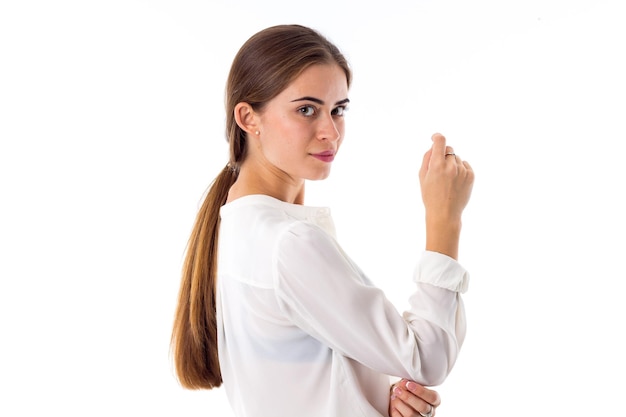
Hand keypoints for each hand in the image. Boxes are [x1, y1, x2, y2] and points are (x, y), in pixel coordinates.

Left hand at [389, 379, 440, 416]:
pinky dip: (396, 412)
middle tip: (398, 390)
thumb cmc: (410, 391)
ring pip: (411, 414)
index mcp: (434, 401)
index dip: (420, 391)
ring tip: (394, 396)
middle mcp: (430, 412)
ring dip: (400, 404)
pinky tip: (393, 406)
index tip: (409, 384)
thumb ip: (410, 384)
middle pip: (422, 407)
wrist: (402, 399)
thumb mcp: (412, 385)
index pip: (432, 397)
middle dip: (408, 397)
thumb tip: (404, 384)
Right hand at [419, 133, 473, 258]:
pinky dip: (460, 169)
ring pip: (457, 158)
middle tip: (439, 170)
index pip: (440, 141)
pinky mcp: (471, 175)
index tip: (435, 138)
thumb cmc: (430, 195)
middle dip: (443, 155)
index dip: (437, 137)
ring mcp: (462, 170)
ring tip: (447, 180)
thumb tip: (434, 146)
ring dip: (452, 164)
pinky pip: (465, 165)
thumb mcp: (422, 177)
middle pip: (449, 150)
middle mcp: (451, 166)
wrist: (445, 213)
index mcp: (437, 165)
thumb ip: (427, 158)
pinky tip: (455, 181)